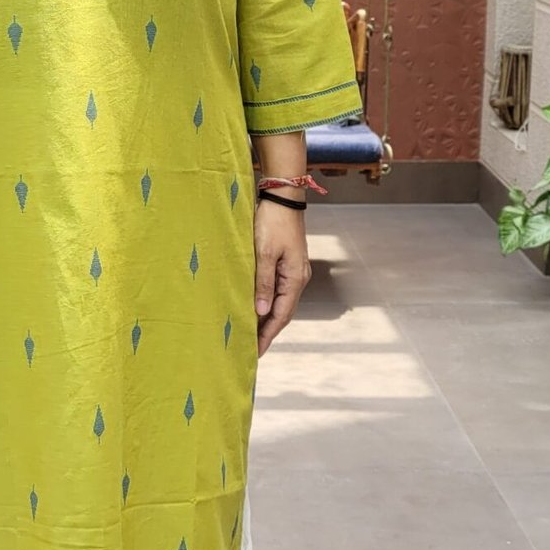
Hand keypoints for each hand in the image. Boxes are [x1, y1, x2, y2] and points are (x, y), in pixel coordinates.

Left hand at [253, 198, 310, 354]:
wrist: (282, 197)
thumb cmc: (272, 222)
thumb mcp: (264, 253)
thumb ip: (263, 283)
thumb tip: (262, 312)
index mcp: (295, 278)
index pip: (281, 316)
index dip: (267, 335)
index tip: (255, 352)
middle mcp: (299, 278)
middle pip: (283, 313)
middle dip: (268, 331)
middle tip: (250, 350)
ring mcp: (295, 271)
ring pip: (281, 303)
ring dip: (267, 319)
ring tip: (251, 334)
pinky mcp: (288, 263)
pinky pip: (278, 290)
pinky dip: (268, 303)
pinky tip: (257, 308)